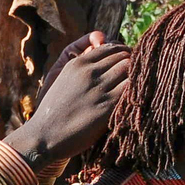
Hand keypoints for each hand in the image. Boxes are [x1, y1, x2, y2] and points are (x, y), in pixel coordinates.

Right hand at [14, 37, 130, 165]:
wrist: (44, 137)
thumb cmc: (55, 110)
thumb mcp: (63, 79)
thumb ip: (83, 65)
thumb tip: (102, 48)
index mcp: (77, 63)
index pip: (111, 47)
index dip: (124, 53)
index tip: (130, 62)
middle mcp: (88, 72)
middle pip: (124, 56)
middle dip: (134, 63)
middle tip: (140, 74)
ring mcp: (98, 89)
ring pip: (129, 70)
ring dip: (138, 76)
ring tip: (140, 85)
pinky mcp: (107, 107)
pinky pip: (130, 90)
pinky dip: (136, 90)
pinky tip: (137, 97)